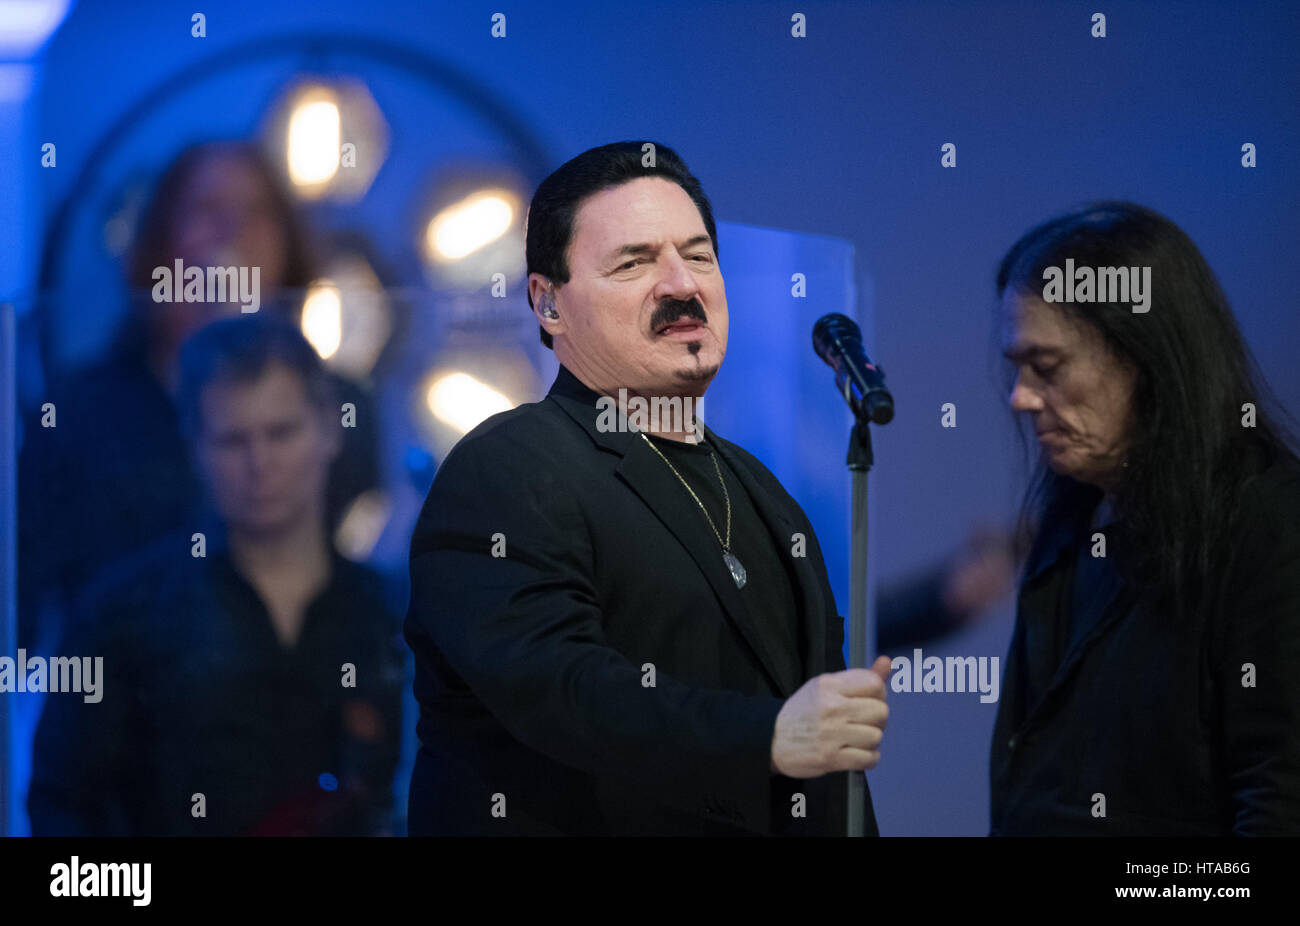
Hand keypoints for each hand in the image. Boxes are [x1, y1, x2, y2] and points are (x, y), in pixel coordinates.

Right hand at [770, 655, 891, 777]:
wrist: (771, 739)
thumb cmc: (803, 712)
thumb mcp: (826, 686)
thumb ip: (859, 677)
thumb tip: (887, 662)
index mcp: (829, 685)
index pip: (874, 684)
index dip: (878, 694)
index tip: (868, 700)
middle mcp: (831, 707)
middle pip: (881, 711)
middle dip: (877, 719)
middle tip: (863, 722)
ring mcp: (831, 734)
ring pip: (876, 736)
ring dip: (870, 740)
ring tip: (856, 738)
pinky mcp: (831, 758)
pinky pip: (869, 759)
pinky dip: (868, 758)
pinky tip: (856, 752)